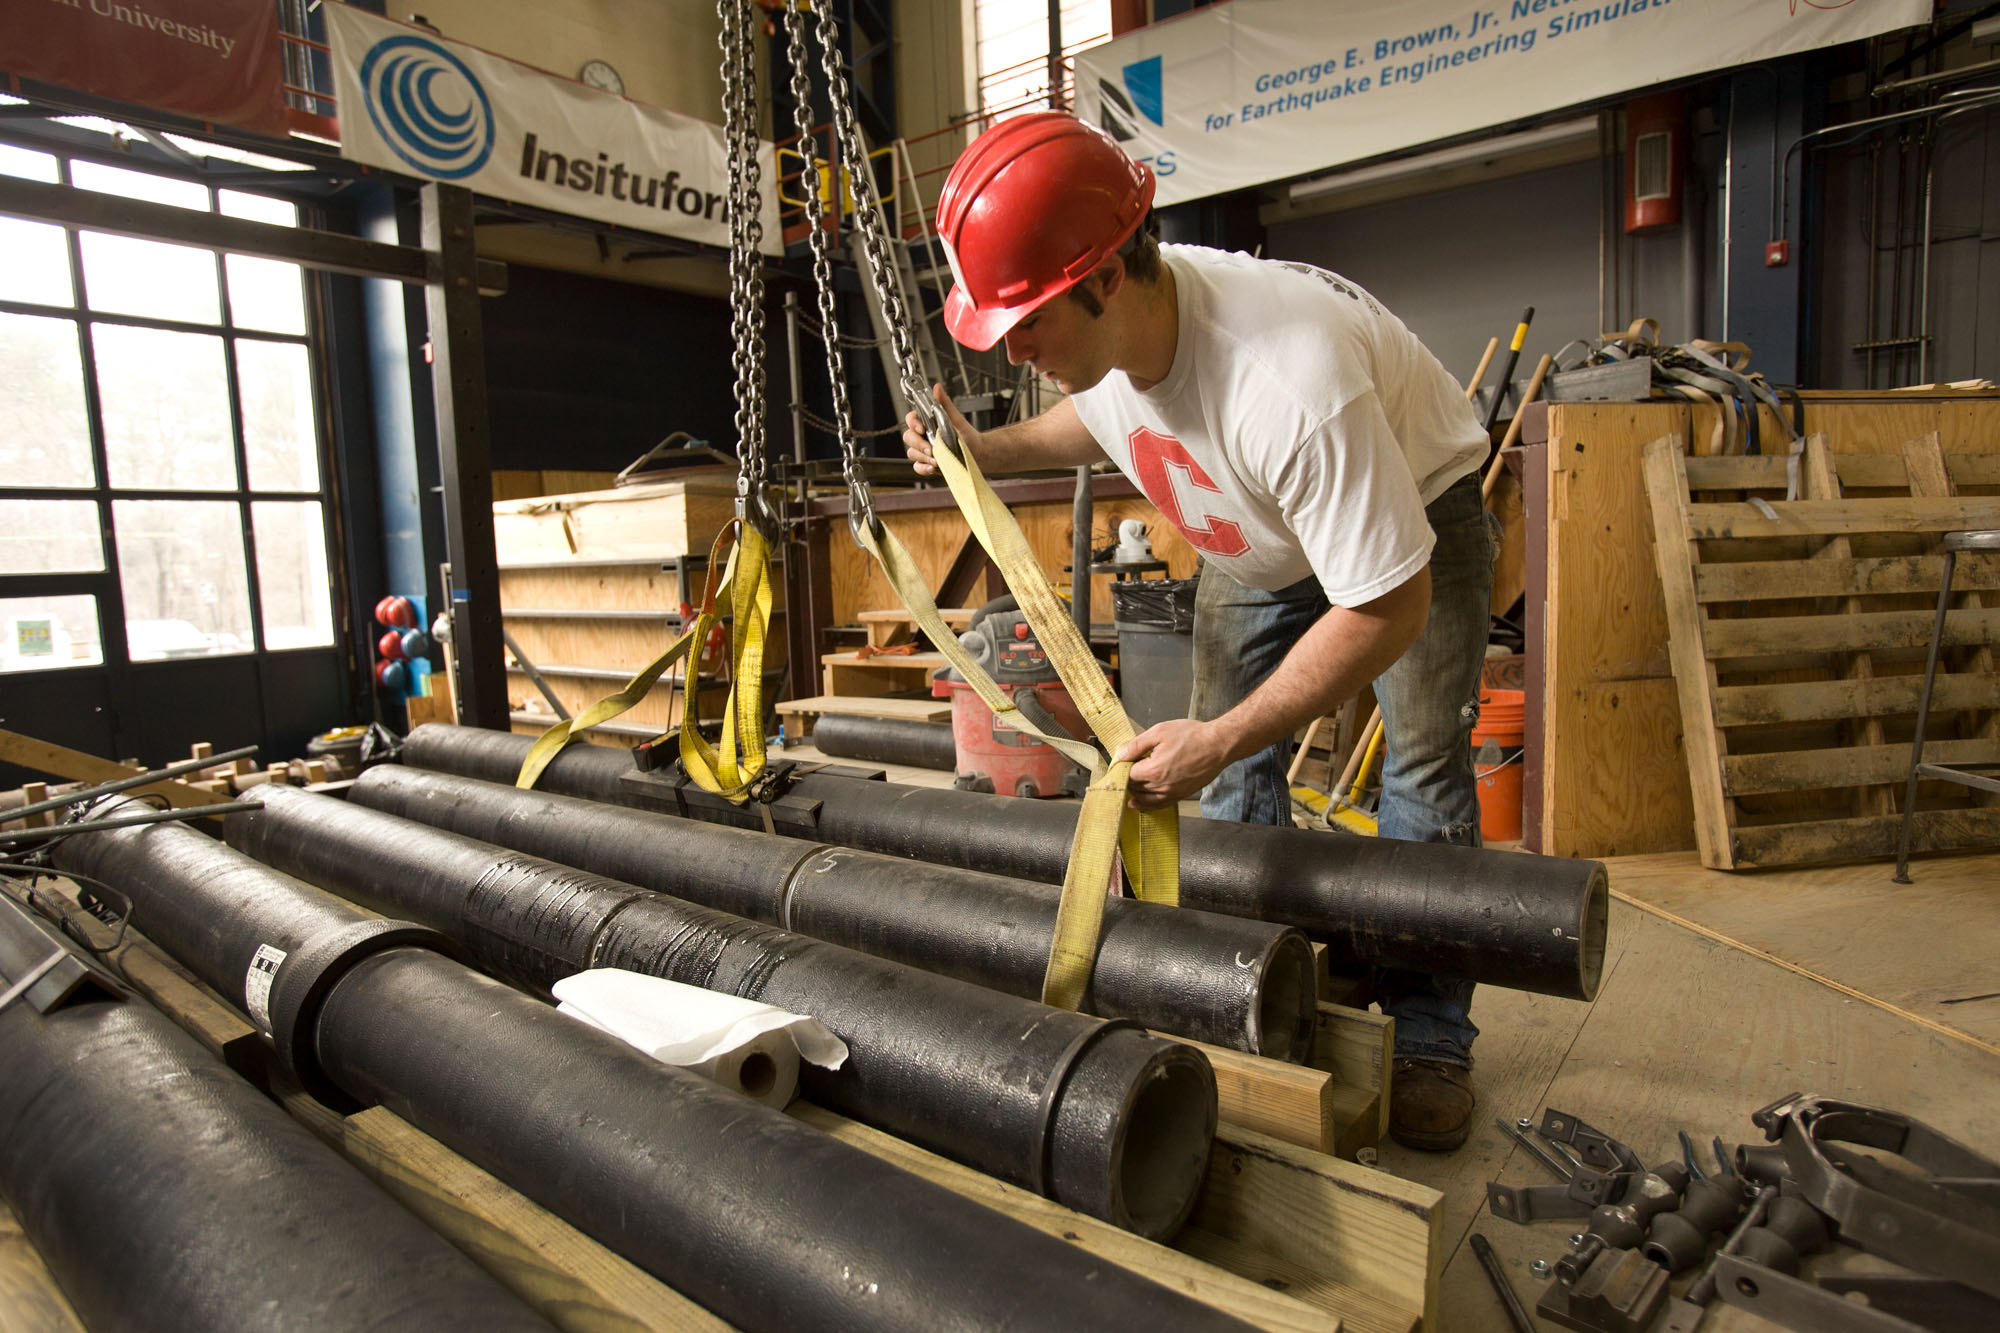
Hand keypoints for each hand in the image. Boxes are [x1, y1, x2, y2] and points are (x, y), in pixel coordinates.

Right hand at [903, 383, 977, 476]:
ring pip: (912, 452)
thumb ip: (945, 404)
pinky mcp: (928, 463)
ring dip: (923, 456)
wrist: (978, 454)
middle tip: (930, 448)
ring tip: (936, 459)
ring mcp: (924, 450)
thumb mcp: (956, 419)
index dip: (913, 423)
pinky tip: (933, 467)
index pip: (911, 419)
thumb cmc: (967, 436)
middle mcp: (924, 436)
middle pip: (908, 437)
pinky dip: (923, 468)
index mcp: (928, 423)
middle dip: (918, 443)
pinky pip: (917, 467)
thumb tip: (937, 388)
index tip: (921, 428)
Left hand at [1116, 719, 1234, 811]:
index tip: (1121, 763)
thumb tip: (1121, 755)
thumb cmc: (1193, 736)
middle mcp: (1162, 786)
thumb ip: (1137, 745)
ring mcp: (1172, 793)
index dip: (1122, 768)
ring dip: (1135, 794)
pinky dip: (1148, 805)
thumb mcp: (1160, 732)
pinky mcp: (1181, 795)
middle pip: (1135, 788)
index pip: (1128, 775)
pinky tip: (1140, 803)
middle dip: (1128, 780)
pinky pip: (1159, 805)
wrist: (1218, 745)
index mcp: (1154, 770)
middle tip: (1125, 771)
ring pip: (1145, 800)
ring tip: (1127, 789)